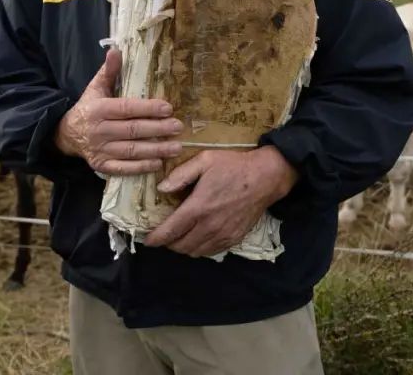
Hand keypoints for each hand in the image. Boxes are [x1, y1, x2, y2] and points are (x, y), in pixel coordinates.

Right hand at [55, 49, 182, 175]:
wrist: (68, 134)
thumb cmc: (88, 108)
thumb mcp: (96, 88)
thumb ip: (108, 71)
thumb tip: (116, 50)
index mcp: (99, 109)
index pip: (126, 108)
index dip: (148, 108)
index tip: (168, 108)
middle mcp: (99, 130)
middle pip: (133, 130)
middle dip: (158, 129)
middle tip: (178, 127)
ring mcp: (100, 150)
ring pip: (131, 151)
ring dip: (155, 150)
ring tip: (176, 147)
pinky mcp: (102, 165)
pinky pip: (124, 168)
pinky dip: (141, 167)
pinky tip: (158, 163)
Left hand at [143, 146, 297, 257]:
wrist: (266, 177)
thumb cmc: (233, 166)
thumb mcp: (204, 160)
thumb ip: (181, 175)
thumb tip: (161, 189)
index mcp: (198, 207)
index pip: (170, 231)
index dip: (155, 239)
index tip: (147, 241)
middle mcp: (209, 226)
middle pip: (180, 246)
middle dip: (167, 243)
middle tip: (163, 234)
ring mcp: (223, 235)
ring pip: (195, 252)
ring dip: (183, 247)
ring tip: (179, 236)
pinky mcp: (234, 238)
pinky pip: (211, 252)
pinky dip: (200, 249)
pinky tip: (197, 238)